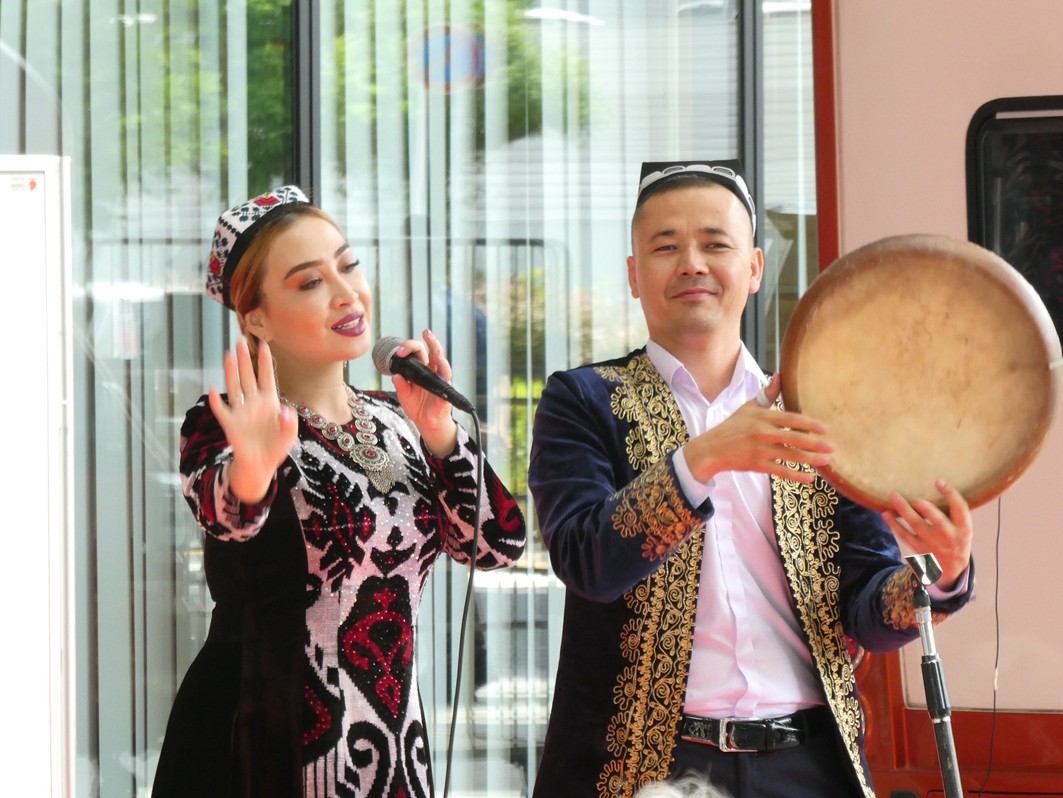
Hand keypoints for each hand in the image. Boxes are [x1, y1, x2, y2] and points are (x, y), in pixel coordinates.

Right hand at [207, 339, 298, 502]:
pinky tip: (213, 389)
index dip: (265, 362)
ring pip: (234, 387)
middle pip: (248, 376)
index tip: (263, 344)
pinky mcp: (231, 424)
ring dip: (231, 372)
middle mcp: (254, 403)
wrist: (261, 465)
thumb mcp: (289, 435)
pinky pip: (222, 410)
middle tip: (239, 339)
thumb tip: (285, 411)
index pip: (267, 377)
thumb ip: (290, 423)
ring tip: (228, 355)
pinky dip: (216, 401)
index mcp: (270, 402)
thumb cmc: (276, 447)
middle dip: (244, 359)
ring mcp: (241, 412)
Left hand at [390, 329, 458, 456]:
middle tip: (425, 333)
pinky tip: (441, 365)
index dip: (409, 348)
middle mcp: (433, 372)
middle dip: (430, 340)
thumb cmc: (418, 407)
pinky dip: (444, 372)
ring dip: (439, 353)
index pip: (419, 352)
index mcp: (422, 370)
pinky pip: (446, 380)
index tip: (399, 351)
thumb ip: (400, 385)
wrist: (427, 424)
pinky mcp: (444, 392)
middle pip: (434, 351)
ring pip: (442, 362)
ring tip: (435, 347)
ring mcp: (440, 380)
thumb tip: (395, 375)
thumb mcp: (404, 395)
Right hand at [684, 374, 834, 483]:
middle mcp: (762, 433)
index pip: (790, 419)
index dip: (808, 423)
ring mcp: (759, 450)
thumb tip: (780, 376)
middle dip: (814, 443)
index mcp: (762, 417)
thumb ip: (767, 394)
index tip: (825, 428)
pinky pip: (779, 471)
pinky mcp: (756, 465)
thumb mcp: (748, 407)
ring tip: (826, 461)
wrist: (711, 448)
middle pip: (792, 438)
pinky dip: (794, 475)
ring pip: (789, 455)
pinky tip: (809, 477)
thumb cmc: (732, 426)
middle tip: (833, 447)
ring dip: (809, 459)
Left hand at [882, 480, 972, 589]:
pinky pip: (905, 535)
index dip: (951, 494)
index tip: (939, 481)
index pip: (960, 509)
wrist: (952, 569)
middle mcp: (949, 536)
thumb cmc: (956, 538)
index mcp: (963, 527)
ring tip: (894, 496)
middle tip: (917, 500)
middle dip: (927, 510)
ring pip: (917, 526)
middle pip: (938, 521)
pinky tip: (885, 514)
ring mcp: (933, 544)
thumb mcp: (963, 527)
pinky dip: (894, 524)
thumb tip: (936, 484)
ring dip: (904, 511)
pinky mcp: (919, 549)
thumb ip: (953, 512)